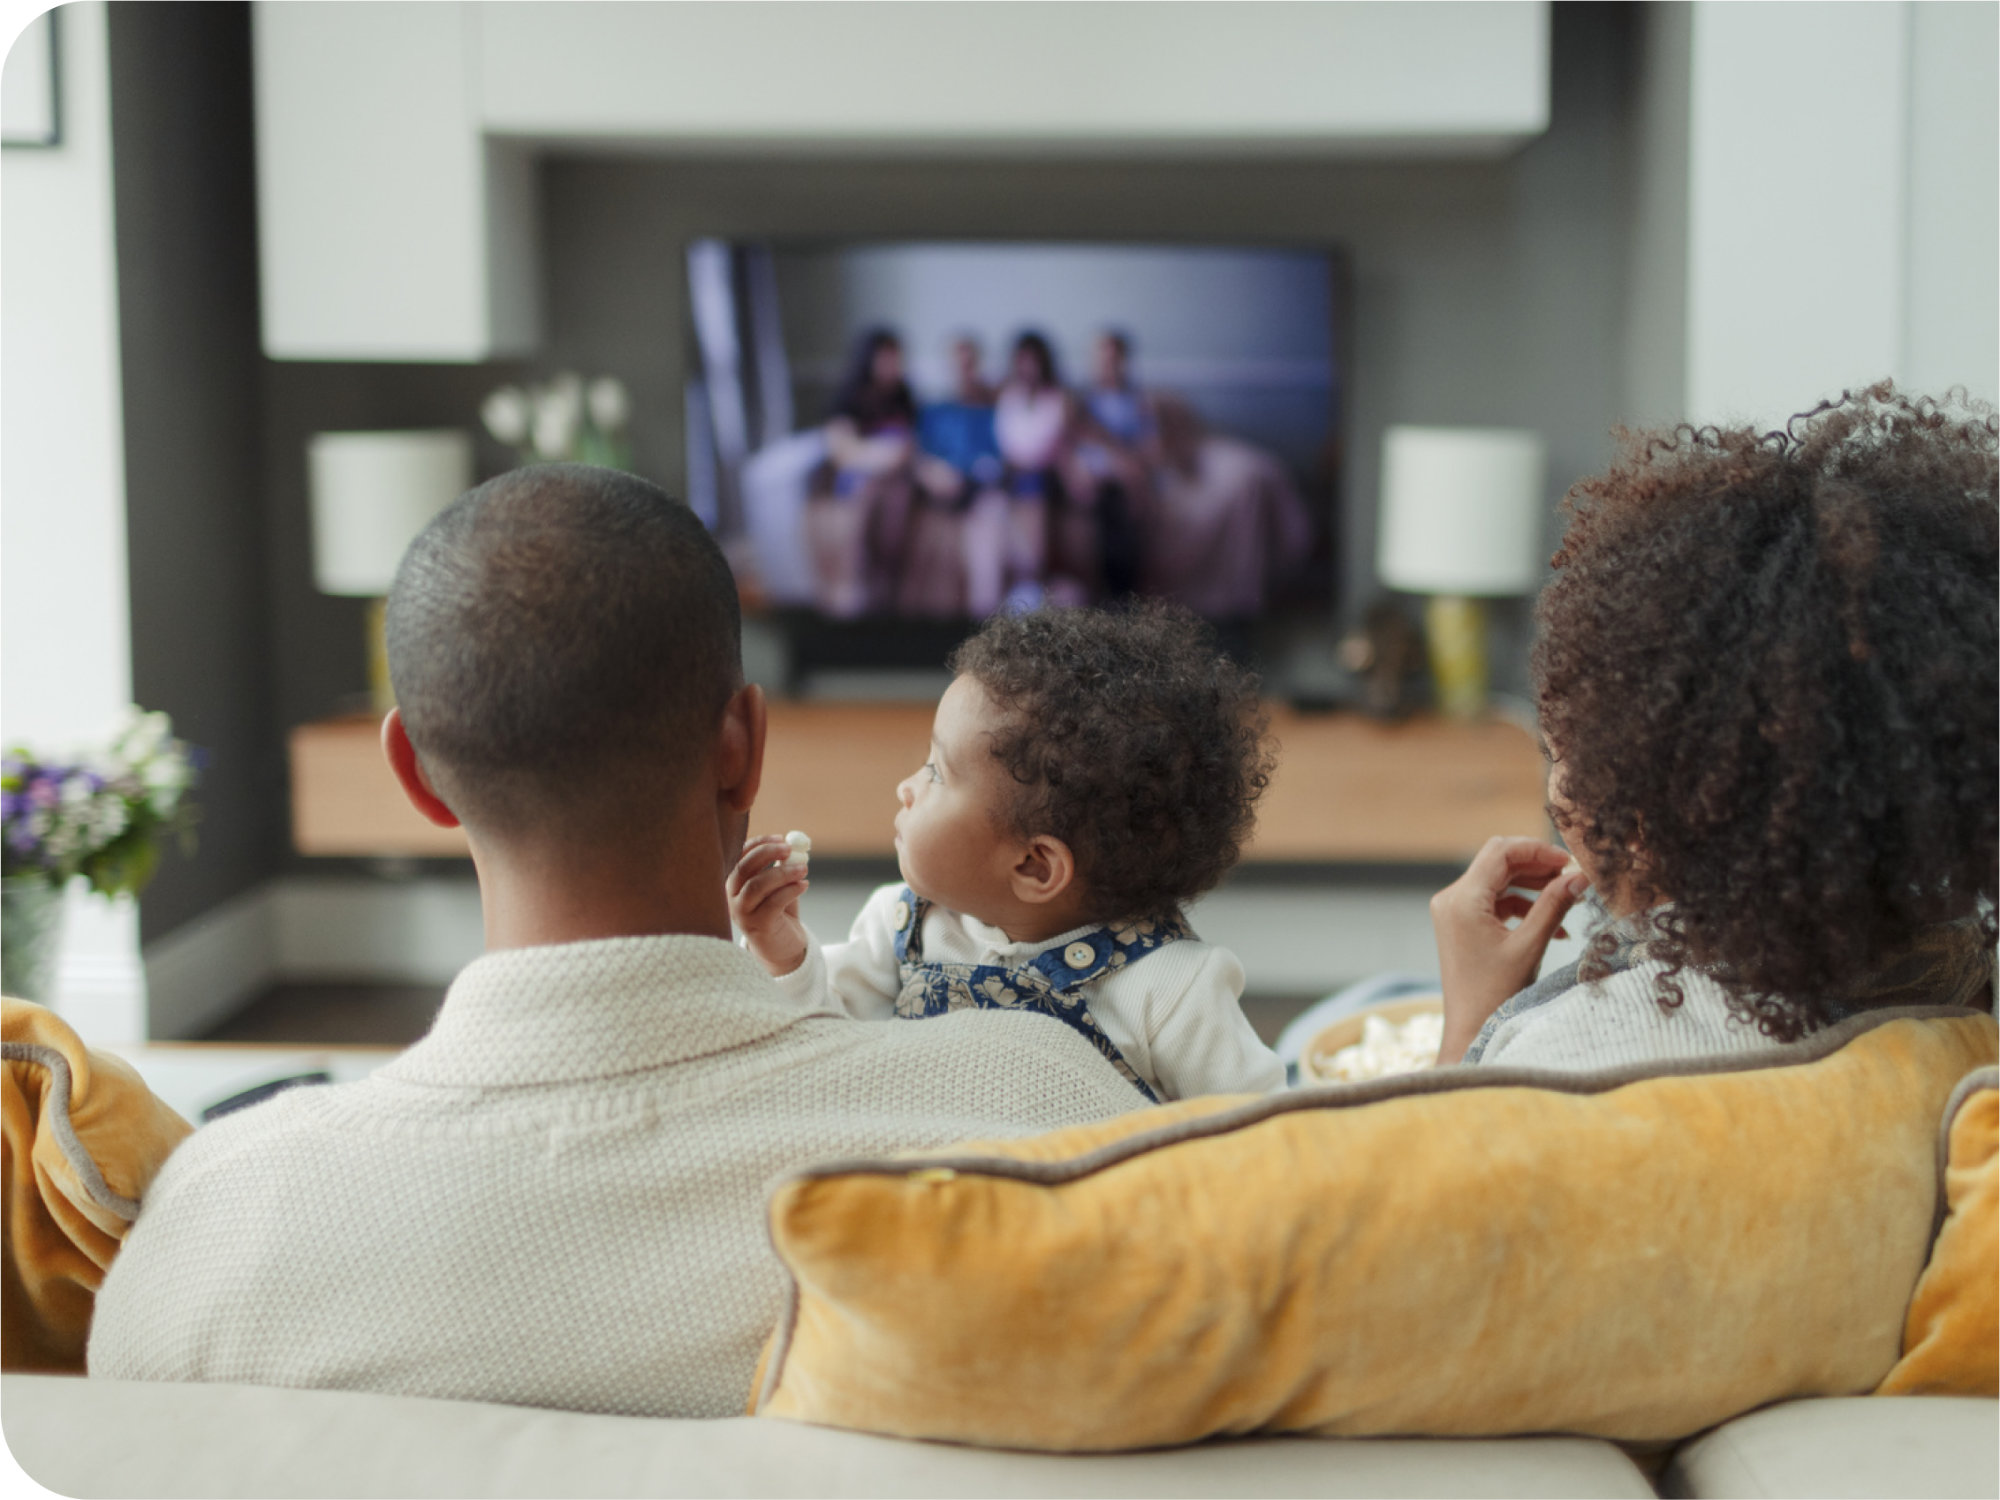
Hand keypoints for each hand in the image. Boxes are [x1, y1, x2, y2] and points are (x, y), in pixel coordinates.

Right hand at [727, 835, 810, 976]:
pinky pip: (773, 903)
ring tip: (803, 869)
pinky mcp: (757, 926)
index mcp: (735, 882)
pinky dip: (790, 890)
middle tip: (789, 849)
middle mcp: (732, 896)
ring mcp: (742, 913)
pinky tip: (804, 885)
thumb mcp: (779, 886)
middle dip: (767, 853)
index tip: (782, 838)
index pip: (741, 856)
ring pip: (757, 886)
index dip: (760, 844)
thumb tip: (794, 846)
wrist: (782, 947)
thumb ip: (782, 867)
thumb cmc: (779, 912)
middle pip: (744, 868)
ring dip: (782, 873)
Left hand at [1431, 836, 1589, 1064]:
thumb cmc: (1496, 994)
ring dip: (1533, 886)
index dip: (1537, 849)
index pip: (1500, 851)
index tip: (1569, 860)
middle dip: (1538, 866)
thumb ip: (1554, 905)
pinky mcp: (1460, 924)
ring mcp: (1453, 911)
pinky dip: (1522, 906)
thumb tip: (1580, 876)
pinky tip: (1554, 925)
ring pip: (1498, 881)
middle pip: (1499, 862)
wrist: (1470, 1030)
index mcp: (1462, 900)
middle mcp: (1451, 899)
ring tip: (1567, 898)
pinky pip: (1494, 902)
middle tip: (1572, 877)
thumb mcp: (1530, 945)